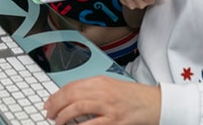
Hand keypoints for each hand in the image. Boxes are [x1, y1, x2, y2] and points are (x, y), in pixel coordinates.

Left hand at [44, 76, 160, 124]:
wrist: (153, 103)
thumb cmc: (131, 96)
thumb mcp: (109, 86)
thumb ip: (90, 90)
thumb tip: (69, 98)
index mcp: (99, 82)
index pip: (71, 86)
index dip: (56, 96)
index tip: (49, 104)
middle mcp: (102, 91)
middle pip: (71, 96)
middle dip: (56, 105)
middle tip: (50, 114)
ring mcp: (109, 107)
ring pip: (78, 108)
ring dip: (63, 116)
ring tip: (58, 122)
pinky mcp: (116, 121)